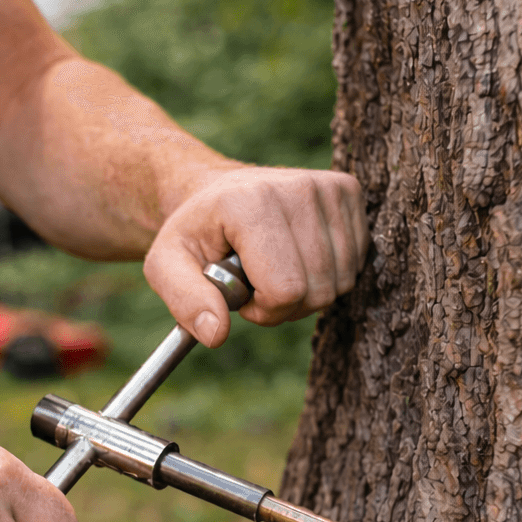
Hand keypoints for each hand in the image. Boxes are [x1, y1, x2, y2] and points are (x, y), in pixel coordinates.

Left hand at [143, 167, 369, 346]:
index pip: (285, 289)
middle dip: (285, 304)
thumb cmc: (194, 234)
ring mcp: (328, 187)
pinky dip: (329, 273)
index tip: (241, 293)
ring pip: (340, 281)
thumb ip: (184, 300)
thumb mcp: (165, 266)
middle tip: (257, 282)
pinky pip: (355, 263)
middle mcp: (297, 188)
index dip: (263, 308)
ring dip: (308, 291)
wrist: (217, 192)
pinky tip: (299, 255)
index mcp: (250, 203)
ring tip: (275, 268)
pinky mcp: (349, 191)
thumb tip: (215, 334)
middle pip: (317, 290)